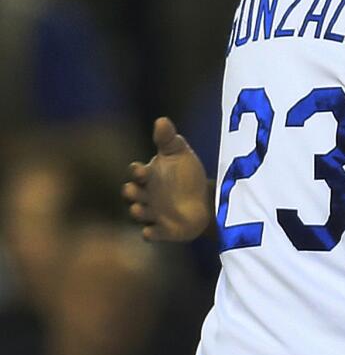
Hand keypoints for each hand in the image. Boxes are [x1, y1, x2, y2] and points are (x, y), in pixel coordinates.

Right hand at [123, 117, 212, 242]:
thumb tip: (161, 120)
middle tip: (136, 189)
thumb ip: (169, 139)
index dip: (137, 172)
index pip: (136, 173)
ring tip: (142, 209)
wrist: (204, 201)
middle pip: (131, 193)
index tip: (143, 170)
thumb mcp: (180, 155)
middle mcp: (145, 196)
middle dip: (131, 192)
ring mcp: (152, 214)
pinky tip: (151, 231)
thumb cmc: (187, 176)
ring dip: (138, 211)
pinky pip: (151, 234)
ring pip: (137, 213)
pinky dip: (150, 233)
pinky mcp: (162, 230)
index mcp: (148, 176)